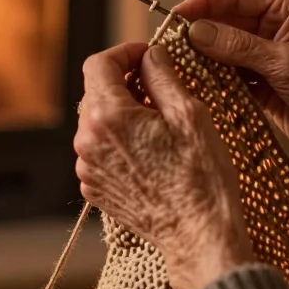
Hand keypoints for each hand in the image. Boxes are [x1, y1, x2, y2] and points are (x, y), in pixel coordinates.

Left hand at [74, 42, 252, 288]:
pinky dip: (119, 143)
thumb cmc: (201, 176)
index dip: (123, 52)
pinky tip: (149, 153)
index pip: (98, 63)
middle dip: (123, 84)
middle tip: (158, 90)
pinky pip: (99, 151)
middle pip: (95, 92)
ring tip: (158, 126)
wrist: (198, 235)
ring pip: (97, 122)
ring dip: (121, 115)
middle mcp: (87, 141)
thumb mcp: (189, 113)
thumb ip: (162, 75)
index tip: (146, 56)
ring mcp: (87, 168)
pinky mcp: (94, 189)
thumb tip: (150, 55)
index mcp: (109, 116)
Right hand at [173, 0, 288, 189]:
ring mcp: (264, 55)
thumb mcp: (285, 63)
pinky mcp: (258, 82)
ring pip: (221, 49)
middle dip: (197, 31)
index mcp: (286, 9)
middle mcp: (273, 27)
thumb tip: (197, 31)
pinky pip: (226, 74)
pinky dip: (211, 78)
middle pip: (223, 20)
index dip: (202, 3)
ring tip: (175, 65)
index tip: (174, 16)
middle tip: (168, 44)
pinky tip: (194, 83)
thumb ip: (239, 46)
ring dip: (201, 56)